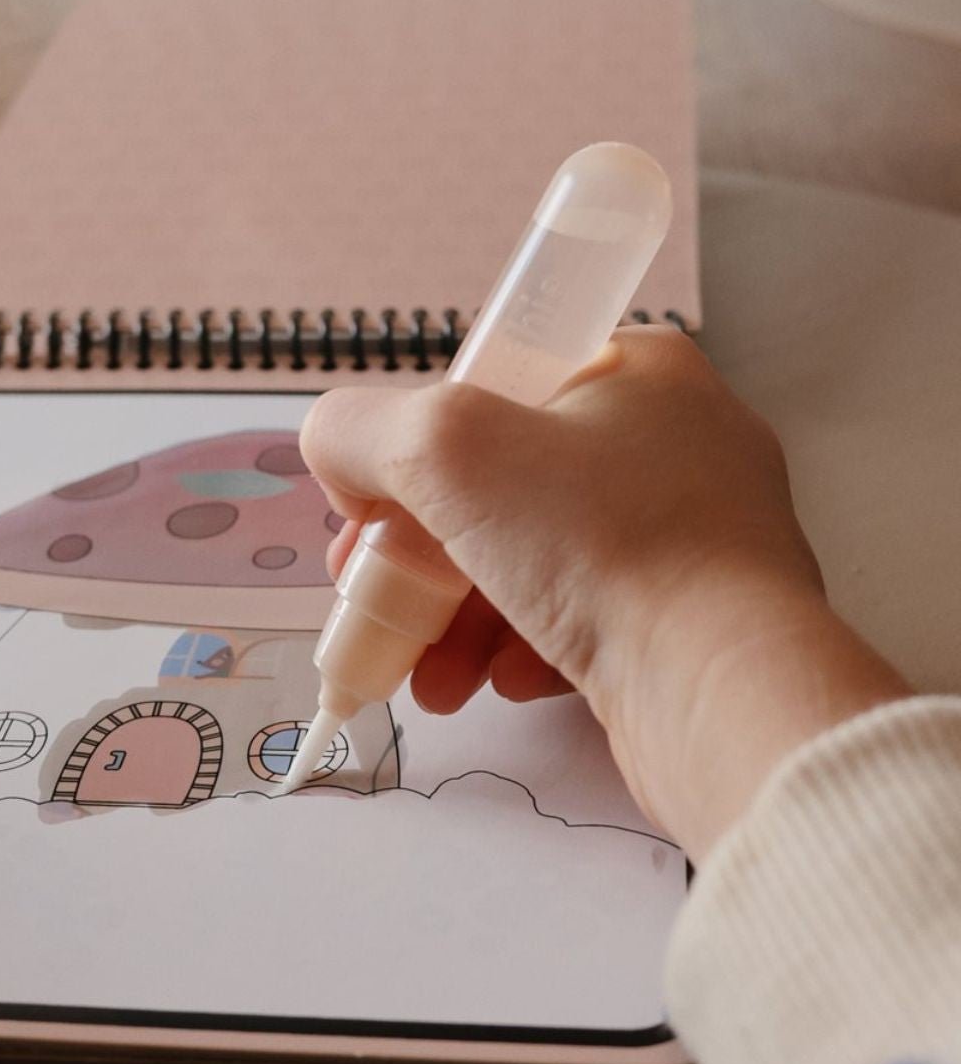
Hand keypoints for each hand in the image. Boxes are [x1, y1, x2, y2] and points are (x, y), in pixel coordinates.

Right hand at [300, 326, 912, 859]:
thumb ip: (355, 429)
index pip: (488, 397)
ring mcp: (697, 532)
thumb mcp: (441, 449)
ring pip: (536, 561)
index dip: (412, 461)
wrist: (724, 692)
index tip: (370, 528)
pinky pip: (585, 613)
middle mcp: (675, 441)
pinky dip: (526, 647)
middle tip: (382, 605)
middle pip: (503, 488)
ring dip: (462, 619)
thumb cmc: (596, 543)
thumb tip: (338, 460)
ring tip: (433, 676)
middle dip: (424, 560)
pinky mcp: (700, 613)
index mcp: (635, 371)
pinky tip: (503, 684)